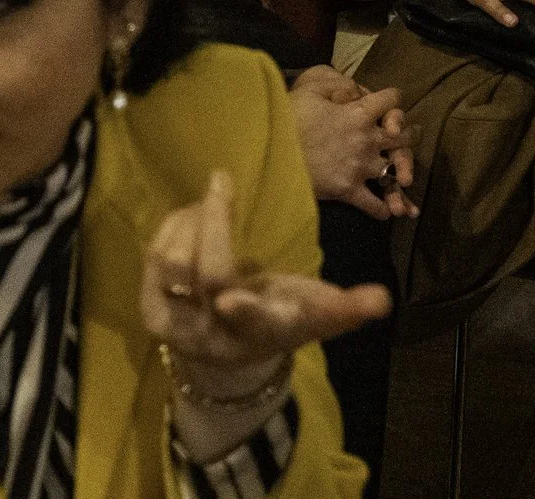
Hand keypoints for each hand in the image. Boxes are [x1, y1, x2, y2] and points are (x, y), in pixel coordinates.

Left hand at [143, 170, 392, 401]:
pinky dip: (175, 225)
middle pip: (208, 276)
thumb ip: (348, 308)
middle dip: (215, 223)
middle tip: (223, 179)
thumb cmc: (282, 320)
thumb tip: (384, 299)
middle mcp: (214, 334)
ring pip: (173, 262)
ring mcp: (176, 324)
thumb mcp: (317, 316)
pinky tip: (196, 213)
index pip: (252, 327)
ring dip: (195, 220)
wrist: (230, 355)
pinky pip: (155, 257)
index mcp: (259, 336)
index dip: (244, 314)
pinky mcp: (150, 308)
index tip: (233, 298)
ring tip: (215, 199)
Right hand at [289, 65, 417, 219]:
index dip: (393, 98)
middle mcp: (367, 139)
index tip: (393, 100)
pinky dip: (383, 209)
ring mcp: (360, 167)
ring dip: (402, 173)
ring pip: (393, 170)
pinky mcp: (348, 190)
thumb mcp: (310, 91)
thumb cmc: (287, 118)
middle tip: (413, 133)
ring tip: (406, 176)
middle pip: (402, 136)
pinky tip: (387, 211)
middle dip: (409, 133)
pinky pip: (373, 203)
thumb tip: (355, 89)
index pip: (391, 100)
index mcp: (359, 112)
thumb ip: (338, 86)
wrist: (269, 154)